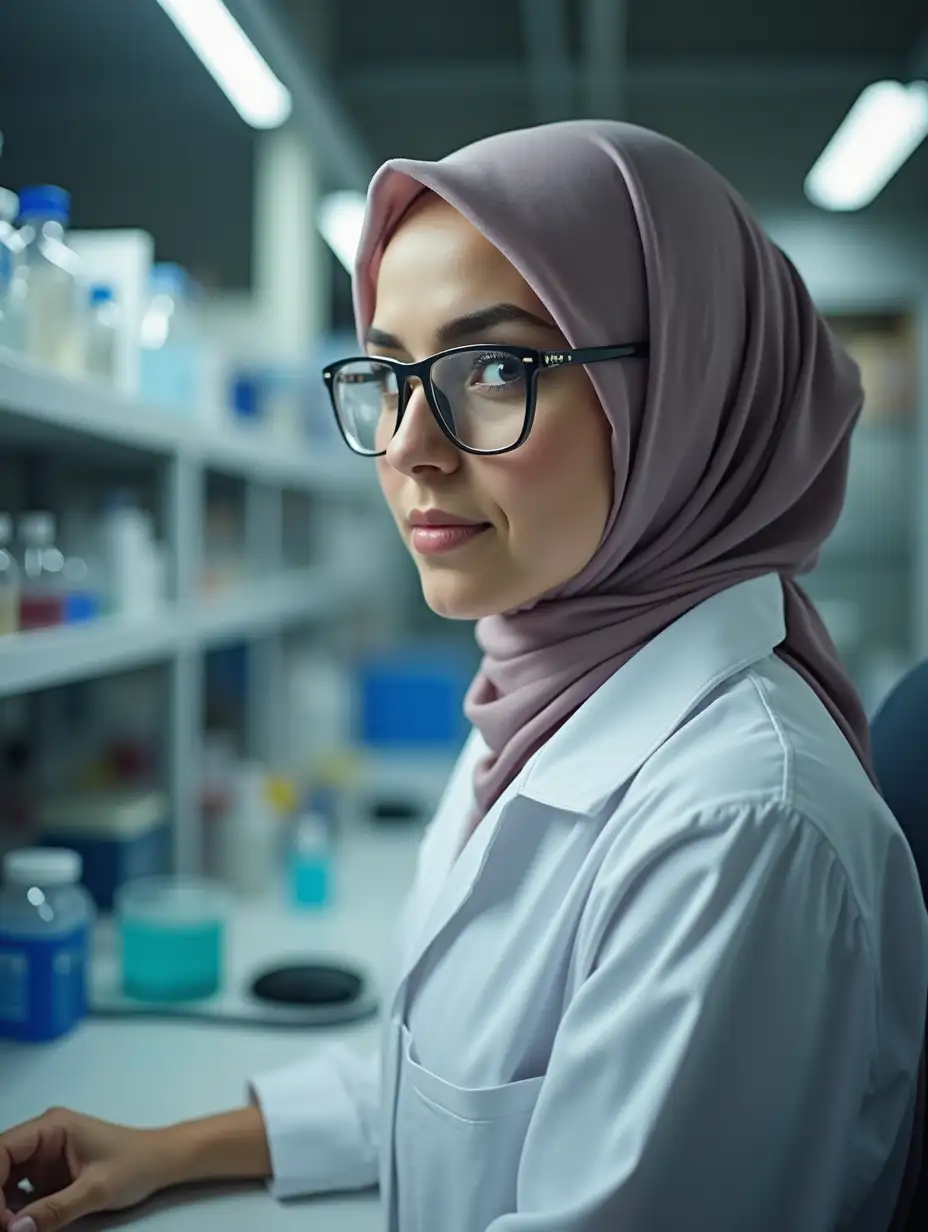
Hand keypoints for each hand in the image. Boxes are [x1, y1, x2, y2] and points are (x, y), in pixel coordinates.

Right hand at [0, 1107, 169, 1231]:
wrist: (162, 1163)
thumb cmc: (135, 1164)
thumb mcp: (96, 1189)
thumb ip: (55, 1209)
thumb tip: (15, 1229)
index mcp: (52, 1127)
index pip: (3, 1150)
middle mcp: (42, 1137)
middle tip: (4, 1229)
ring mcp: (43, 1157)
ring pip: (5, 1182)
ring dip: (2, 1206)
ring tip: (10, 1229)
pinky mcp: (48, 1175)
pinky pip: (18, 1193)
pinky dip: (14, 1211)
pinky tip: (18, 1226)